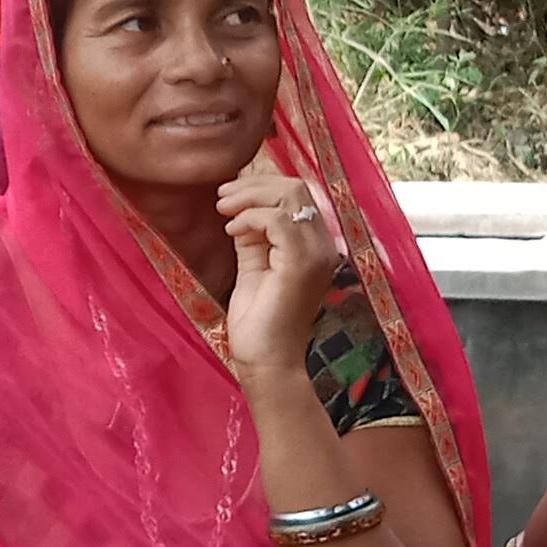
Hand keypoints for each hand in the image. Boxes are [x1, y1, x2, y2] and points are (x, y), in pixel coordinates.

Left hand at [218, 165, 340, 381]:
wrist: (267, 362)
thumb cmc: (259, 322)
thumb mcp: (254, 267)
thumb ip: (253, 238)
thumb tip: (241, 209)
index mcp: (315, 247)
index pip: (299, 196)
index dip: (263, 186)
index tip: (229, 196)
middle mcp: (324, 247)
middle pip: (297, 187)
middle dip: (254, 184)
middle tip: (222, 196)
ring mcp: (317, 254)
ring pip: (290, 196)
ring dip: (249, 196)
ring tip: (223, 210)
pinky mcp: (302, 264)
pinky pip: (277, 219)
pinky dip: (250, 217)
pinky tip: (231, 230)